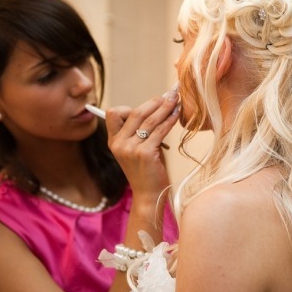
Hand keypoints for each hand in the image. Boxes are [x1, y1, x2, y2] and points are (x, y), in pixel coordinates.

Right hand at [105, 89, 179, 211]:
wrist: (149, 196)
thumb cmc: (147, 171)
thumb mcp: (136, 150)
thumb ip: (138, 132)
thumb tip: (155, 107)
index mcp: (113, 141)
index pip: (114, 113)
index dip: (131, 107)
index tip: (150, 105)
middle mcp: (119, 144)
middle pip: (135, 112)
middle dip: (154, 102)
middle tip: (169, 95)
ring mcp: (130, 149)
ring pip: (149, 120)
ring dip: (165, 107)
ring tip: (176, 99)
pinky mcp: (145, 153)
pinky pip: (159, 130)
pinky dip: (170, 119)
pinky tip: (177, 113)